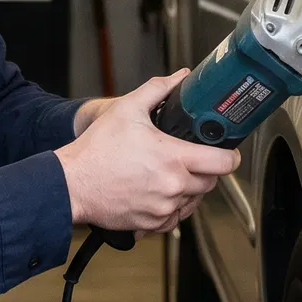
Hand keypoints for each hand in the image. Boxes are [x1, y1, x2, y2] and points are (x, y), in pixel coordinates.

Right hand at [54, 71, 239, 233]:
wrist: (71, 184)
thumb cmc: (96, 150)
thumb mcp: (127, 109)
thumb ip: (158, 90)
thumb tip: (180, 77)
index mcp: (174, 158)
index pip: (223, 163)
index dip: (230, 156)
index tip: (227, 152)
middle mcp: (173, 186)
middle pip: (211, 182)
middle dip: (206, 170)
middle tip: (191, 159)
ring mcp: (163, 208)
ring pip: (193, 201)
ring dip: (189, 189)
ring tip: (170, 174)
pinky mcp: (151, 224)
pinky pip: (175, 218)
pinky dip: (173, 207)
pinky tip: (159, 192)